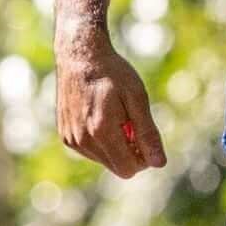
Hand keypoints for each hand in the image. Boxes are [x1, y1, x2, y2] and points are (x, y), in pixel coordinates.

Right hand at [56, 35, 168, 175]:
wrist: (80, 56)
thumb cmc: (113, 73)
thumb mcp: (137, 98)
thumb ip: (147, 133)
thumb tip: (159, 163)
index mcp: (101, 131)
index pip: (129, 169)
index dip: (144, 158)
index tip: (146, 136)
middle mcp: (83, 140)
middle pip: (117, 167)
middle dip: (130, 151)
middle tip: (132, 122)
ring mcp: (72, 140)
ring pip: (105, 160)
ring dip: (115, 146)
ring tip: (115, 115)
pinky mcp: (66, 137)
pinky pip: (92, 152)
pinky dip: (101, 140)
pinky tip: (100, 116)